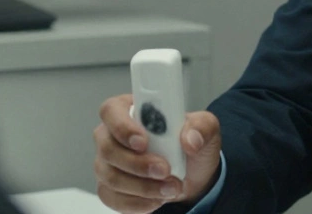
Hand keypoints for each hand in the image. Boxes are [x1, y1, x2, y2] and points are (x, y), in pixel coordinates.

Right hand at [93, 93, 222, 212]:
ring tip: (171, 187)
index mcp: (129, 110)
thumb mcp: (205, 128)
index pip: (111, 111)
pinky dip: (137, 202)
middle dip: (138, 164)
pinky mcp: (109, 188)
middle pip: (108, 148)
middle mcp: (111, 135)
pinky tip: (157, 199)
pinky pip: (113, 198)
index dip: (122, 126)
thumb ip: (201, 126)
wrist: (191, 175)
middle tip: (164, 170)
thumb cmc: (189, 144)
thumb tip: (190, 140)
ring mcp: (107, 163)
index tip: (143, 142)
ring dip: (143, 186)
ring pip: (111, 176)